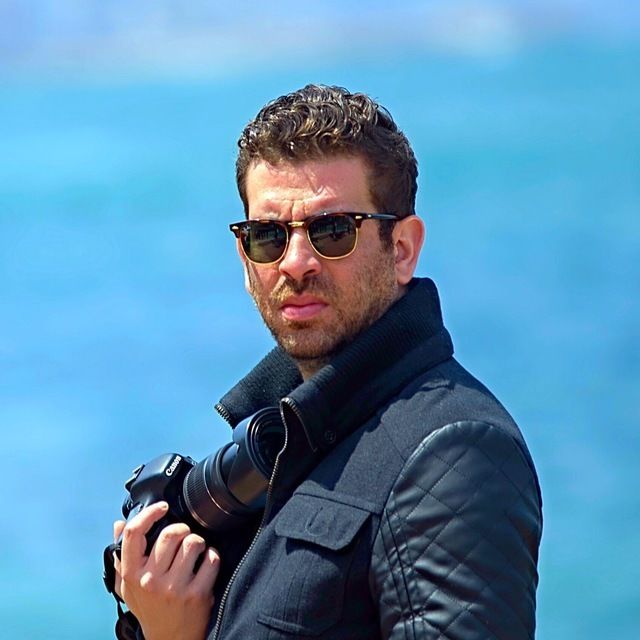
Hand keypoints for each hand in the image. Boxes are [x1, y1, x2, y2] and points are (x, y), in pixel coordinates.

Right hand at [113, 502, 219, 639]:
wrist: (169, 639)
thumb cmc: (149, 607)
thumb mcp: (128, 585)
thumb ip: (122, 555)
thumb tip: (119, 524)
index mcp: (132, 574)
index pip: (134, 534)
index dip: (150, 513)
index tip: (162, 507)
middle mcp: (151, 580)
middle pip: (171, 533)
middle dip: (182, 529)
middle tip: (184, 537)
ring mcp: (174, 588)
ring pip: (193, 542)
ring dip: (198, 542)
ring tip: (194, 551)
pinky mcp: (197, 594)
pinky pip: (211, 559)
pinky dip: (212, 556)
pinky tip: (206, 564)